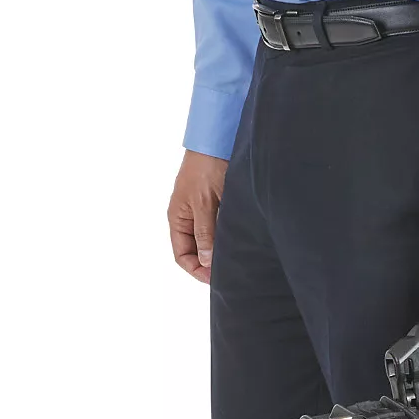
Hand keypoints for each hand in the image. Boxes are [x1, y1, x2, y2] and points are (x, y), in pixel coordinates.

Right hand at [168, 150, 227, 280]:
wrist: (219, 140)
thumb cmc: (206, 168)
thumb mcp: (204, 204)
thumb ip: (205, 233)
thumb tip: (206, 261)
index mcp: (177, 219)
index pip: (182, 256)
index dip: (197, 270)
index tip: (217, 278)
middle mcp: (188, 218)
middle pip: (196, 251)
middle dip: (210, 263)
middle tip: (232, 271)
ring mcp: (202, 211)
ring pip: (209, 241)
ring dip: (220, 250)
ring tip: (238, 258)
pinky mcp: (218, 204)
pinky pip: (220, 228)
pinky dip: (228, 237)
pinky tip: (241, 241)